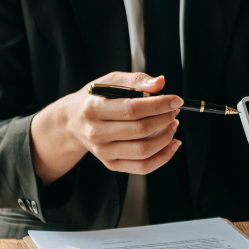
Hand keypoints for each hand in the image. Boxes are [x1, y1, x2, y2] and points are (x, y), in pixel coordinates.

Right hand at [32, 72, 180, 184]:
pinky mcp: (111, 164)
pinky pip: (143, 167)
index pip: (132, 109)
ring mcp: (103, 152)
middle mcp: (96, 133)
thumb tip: (160, 83)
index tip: (176, 100)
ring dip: (166, 137)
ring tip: (172, 124)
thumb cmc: (96, 98)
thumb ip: (136, 81)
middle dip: (164, 120)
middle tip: (174, 111)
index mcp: (93, 109)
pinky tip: (172, 143)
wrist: (73, 121)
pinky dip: (163, 157)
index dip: (158, 105)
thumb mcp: (110, 82)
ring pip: (144, 150)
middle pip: (140, 131)